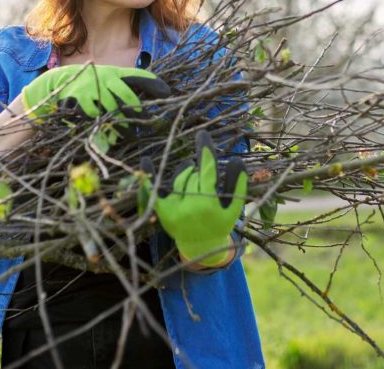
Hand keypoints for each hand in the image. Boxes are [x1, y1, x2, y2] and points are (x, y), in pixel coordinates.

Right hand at [21, 64, 169, 119]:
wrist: (59, 82)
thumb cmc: (94, 83)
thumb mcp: (113, 78)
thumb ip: (136, 82)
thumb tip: (167, 90)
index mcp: (114, 73)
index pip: (137, 79)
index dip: (152, 87)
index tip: (167, 95)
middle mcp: (103, 78)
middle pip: (125, 98)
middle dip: (136, 113)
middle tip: (143, 125)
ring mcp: (90, 89)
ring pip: (110, 110)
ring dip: (119, 125)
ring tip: (126, 136)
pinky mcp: (77, 101)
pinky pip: (92, 116)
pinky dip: (99, 125)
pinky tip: (105, 133)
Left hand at [141, 130, 247, 265]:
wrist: (200, 248)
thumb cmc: (220, 225)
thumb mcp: (233, 208)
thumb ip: (237, 185)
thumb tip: (237, 161)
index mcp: (208, 204)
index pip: (207, 171)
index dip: (204, 151)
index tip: (202, 135)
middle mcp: (189, 206)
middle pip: (193, 175)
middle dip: (199, 171)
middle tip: (203, 174)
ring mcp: (173, 209)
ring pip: (178, 179)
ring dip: (185, 172)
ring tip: (191, 170)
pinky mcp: (162, 212)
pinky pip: (155, 190)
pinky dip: (150, 176)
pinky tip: (146, 160)